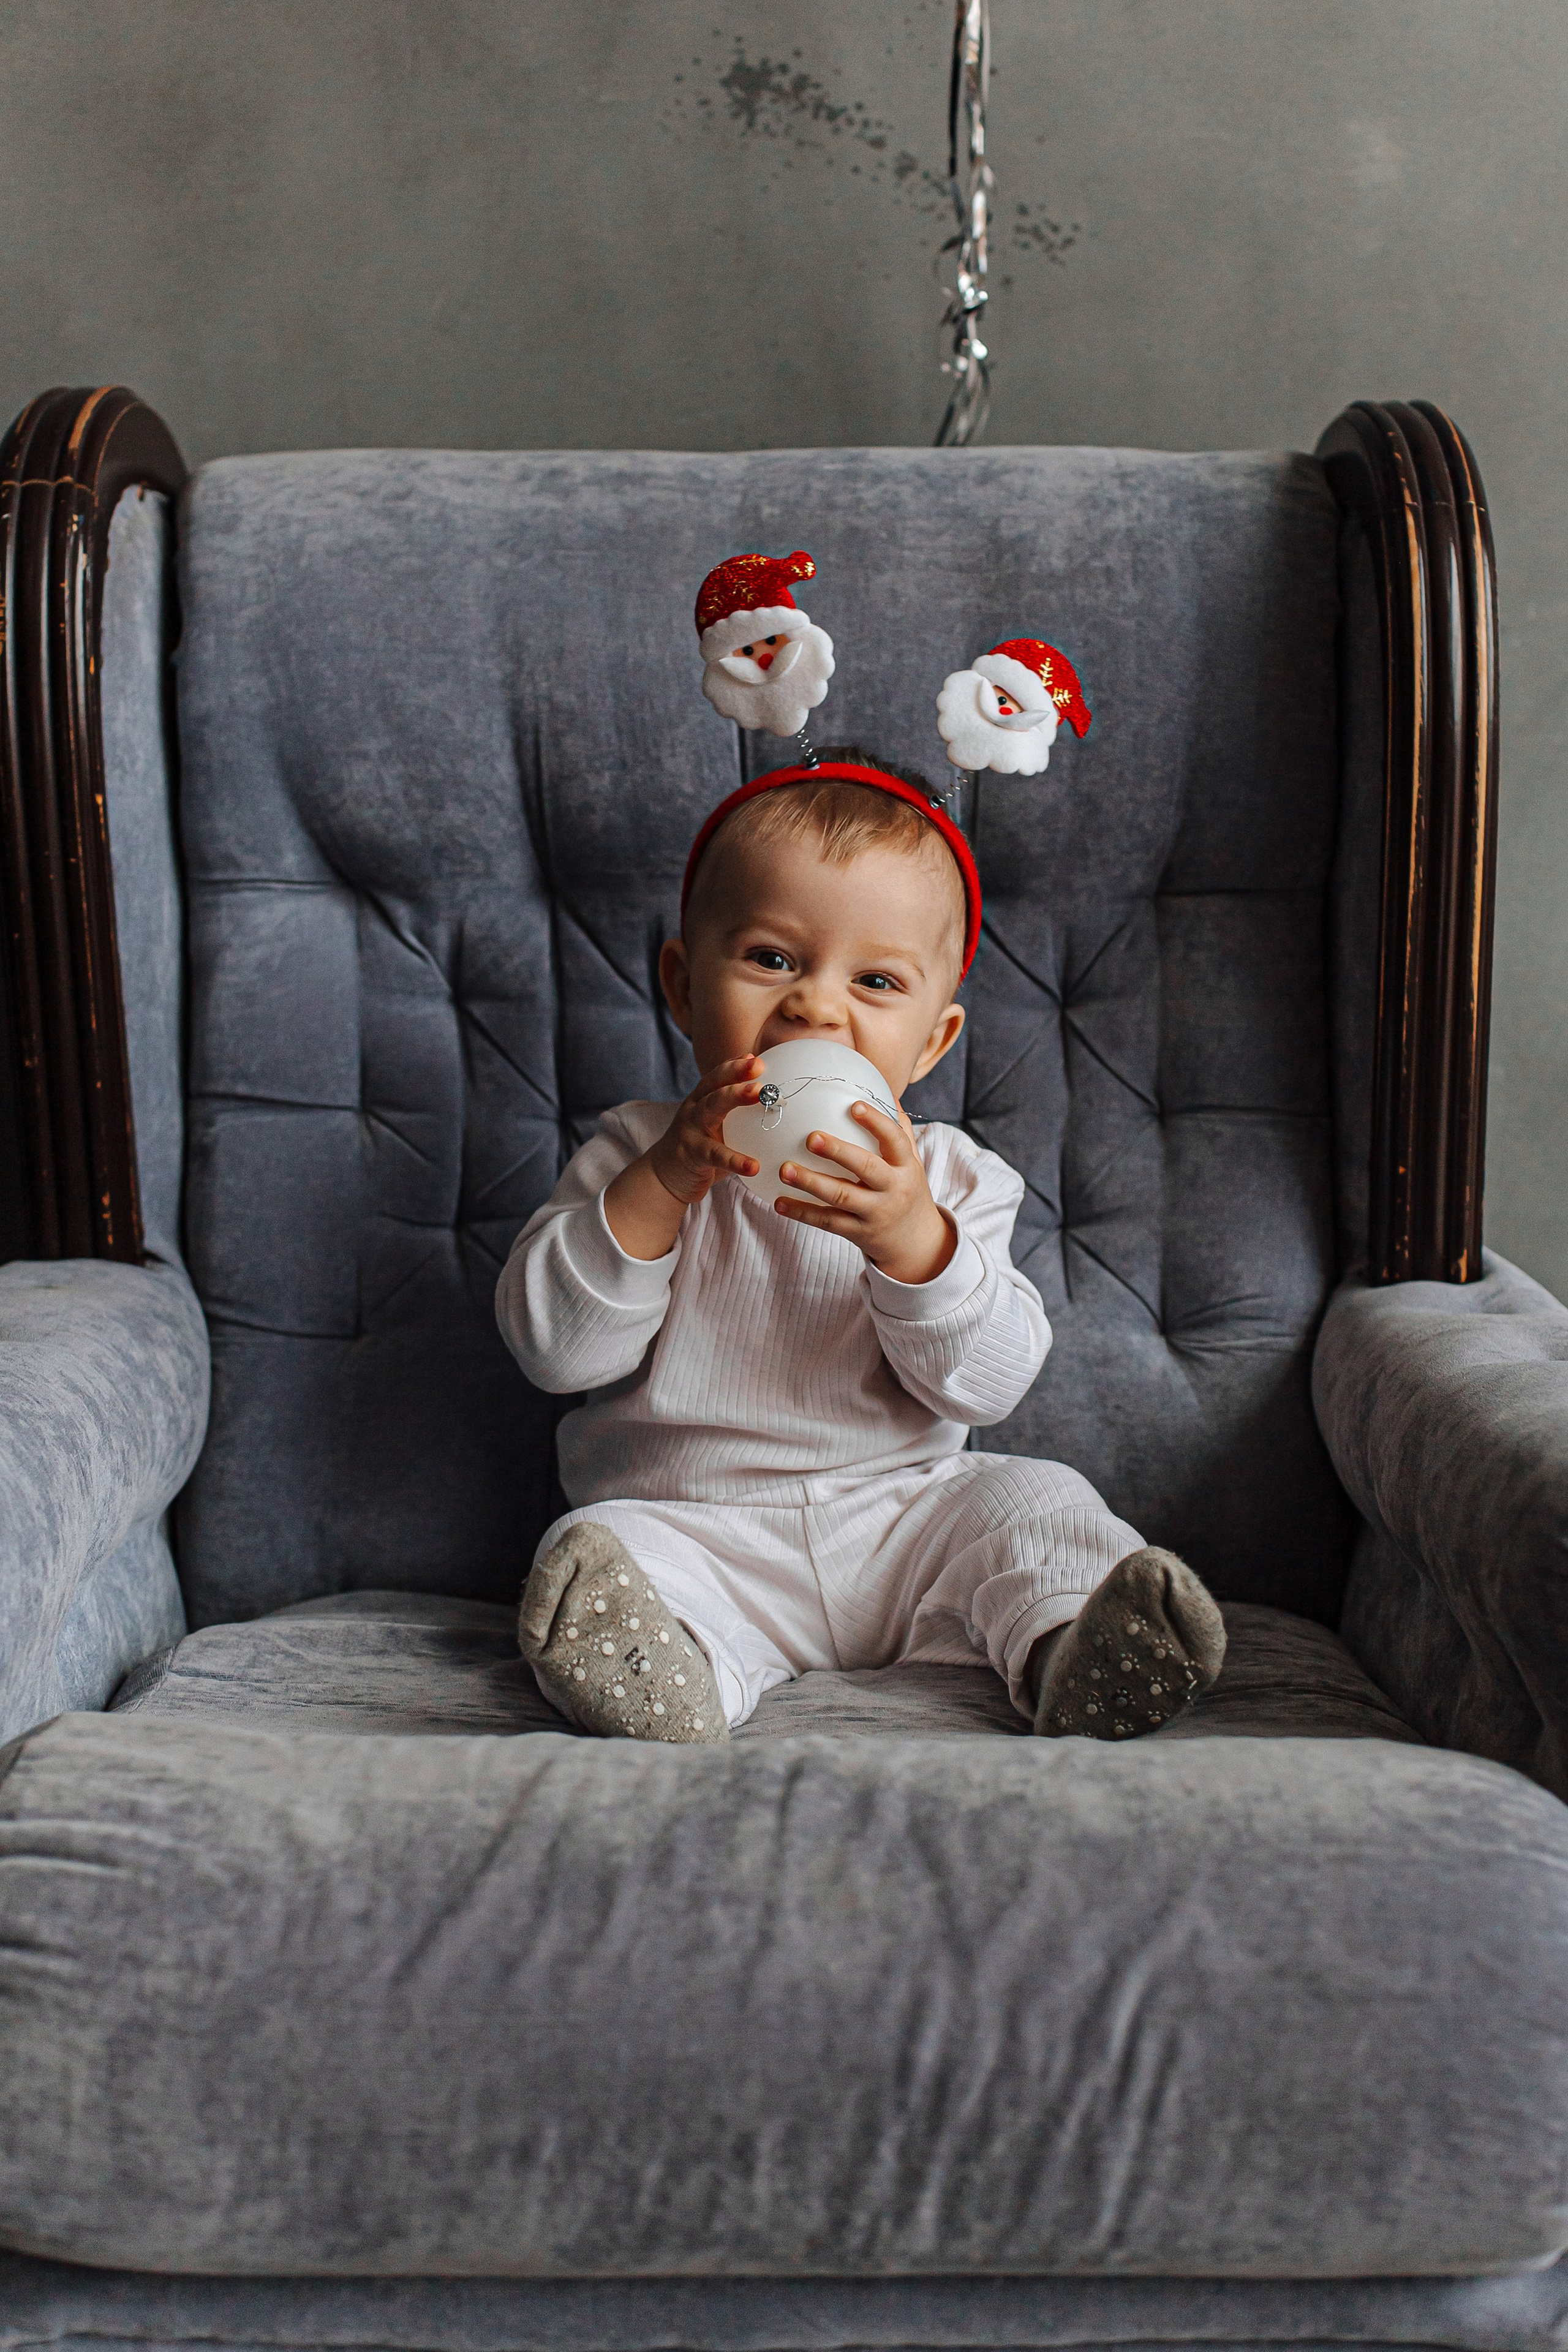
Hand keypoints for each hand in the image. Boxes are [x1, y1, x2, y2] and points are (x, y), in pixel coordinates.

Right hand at [603, 1056, 761, 1260]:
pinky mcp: (691, 1155)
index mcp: (701, 1100)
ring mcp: (690, 1131)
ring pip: (710, 1109)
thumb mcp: (717, 1127)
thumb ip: (737, 1114)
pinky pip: (716, 1155)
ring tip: (759, 1093)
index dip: (735, 1065)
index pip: (717, 1077)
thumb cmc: (702, 1149)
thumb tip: (774, 1102)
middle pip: (714, 1086)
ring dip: (734, 1097)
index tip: (757, 1059)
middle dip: (736, 1072)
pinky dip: (735, 1160)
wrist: (666, 1177)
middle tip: (759, 1066)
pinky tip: (754, 1166)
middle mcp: (694, 1110)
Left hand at [775, 1102, 956, 1285]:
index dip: (876, 1122)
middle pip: (865, 1168)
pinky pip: (827, 1221)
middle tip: (810, 1137)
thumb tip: (886, 1091)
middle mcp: (892, 1189)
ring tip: (784, 1170)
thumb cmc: (906, 1190)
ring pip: (841, 1197)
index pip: (894, 1139)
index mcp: (905, 1166)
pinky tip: (778, 1202)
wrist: (915, 1242)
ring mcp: (875, 1213)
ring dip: (810, 1183)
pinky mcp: (857, 1233)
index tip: (853, 1105)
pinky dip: (802, 1213)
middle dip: (838, 1152)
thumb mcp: (911, 1162)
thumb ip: (899, 1130)